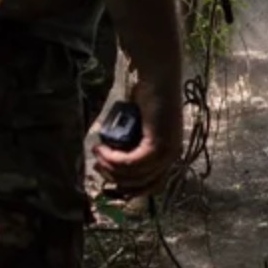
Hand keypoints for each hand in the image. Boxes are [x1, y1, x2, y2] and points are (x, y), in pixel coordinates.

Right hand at [95, 73, 182, 195]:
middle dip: (114, 180)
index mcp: (169, 155)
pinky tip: (102, 149)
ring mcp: (167, 152)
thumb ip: (132, 146)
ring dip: (110, 167)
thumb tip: (112, 164)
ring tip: (96, 153)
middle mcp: (172, 157)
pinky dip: (113, 159)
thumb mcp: (139, 128)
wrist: (158, 78)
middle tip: (96, 166)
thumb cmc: (148, 98)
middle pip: (140, 184)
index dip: (128, 189)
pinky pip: (131, 162)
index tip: (108, 179)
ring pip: (133, 174)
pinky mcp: (158, 144)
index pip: (151, 186)